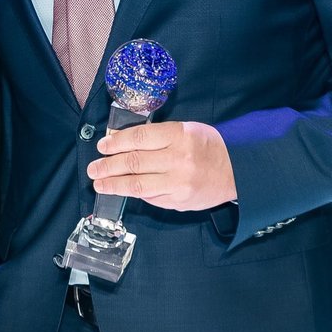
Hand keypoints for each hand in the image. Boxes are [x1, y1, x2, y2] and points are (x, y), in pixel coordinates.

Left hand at [88, 121, 237, 210]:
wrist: (238, 170)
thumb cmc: (209, 147)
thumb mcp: (186, 130)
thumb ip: (156, 137)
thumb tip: (122, 142)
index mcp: (180, 135)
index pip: (139, 137)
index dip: (116, 142)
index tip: (103, 146)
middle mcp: (178, 159)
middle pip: (134, 162)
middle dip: (108, 166)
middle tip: (93, 168)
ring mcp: (179, 183)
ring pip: (137, 184)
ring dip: (113, 184)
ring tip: (99, 183)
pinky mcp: (179, 201)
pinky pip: (151, 197)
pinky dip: (135, 193)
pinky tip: (123, 190)